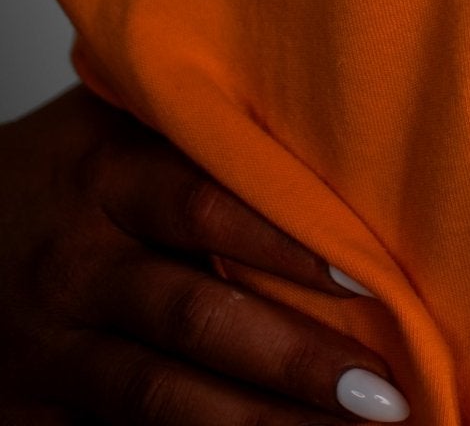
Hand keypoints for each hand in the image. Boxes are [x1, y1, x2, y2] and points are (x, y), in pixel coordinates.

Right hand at [0, 85, 411, 423]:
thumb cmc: (58, 169)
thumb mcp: (114, 126)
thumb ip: (200, 131)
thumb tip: (333, 135)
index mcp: (104, 175)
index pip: (207, 207)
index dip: (289, 244)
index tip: (369, 279)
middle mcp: (77, 262)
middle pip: (197, 316)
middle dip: (294, 360)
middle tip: (381, 392)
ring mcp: (51, 345)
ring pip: (162, 396)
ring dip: (260, 422)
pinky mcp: (33, 410)